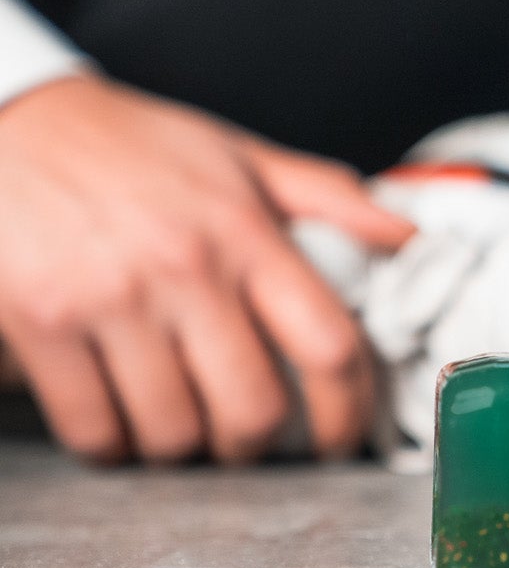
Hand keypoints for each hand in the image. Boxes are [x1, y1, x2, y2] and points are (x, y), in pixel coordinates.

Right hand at [0, 75, 414, 464]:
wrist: (12, 120)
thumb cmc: (135, 144)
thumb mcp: (240, 157)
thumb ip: (330, 199)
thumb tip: (411, 239)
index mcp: (247, 231)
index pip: (328, 344)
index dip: (349, 410)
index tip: (342, 437)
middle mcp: (186, 268)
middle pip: (254, 408)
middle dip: (258, 445)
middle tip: (249, 440)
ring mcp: (110, 299)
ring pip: (172, 431)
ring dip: (182, 448)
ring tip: (181, 423)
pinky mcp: (40, 324)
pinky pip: (92, 429)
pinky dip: (113, 445)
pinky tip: (121, 421)